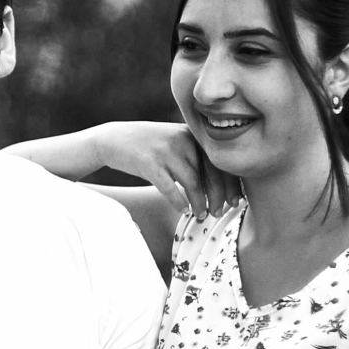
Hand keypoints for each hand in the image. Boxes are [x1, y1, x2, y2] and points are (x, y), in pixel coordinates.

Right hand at [93, 121, 239, 218]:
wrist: (114, 139)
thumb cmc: (149, 145)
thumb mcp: (175, 141)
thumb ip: (195, 155)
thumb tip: (220, 183)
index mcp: (192, 134)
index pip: (220, 161)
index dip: (231, 183)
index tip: (235, 201)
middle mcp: (181, 139)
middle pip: (210, 173)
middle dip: (218, 196)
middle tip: (219, 212)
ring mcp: (164, 151)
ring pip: (192, 182)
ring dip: (199, 203)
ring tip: (201, 215)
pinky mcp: (148, 163)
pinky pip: (169, 188)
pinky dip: (178, 201)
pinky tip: (183, 210)